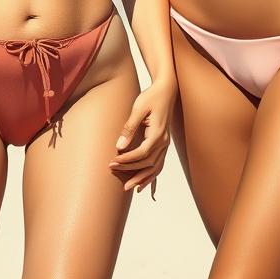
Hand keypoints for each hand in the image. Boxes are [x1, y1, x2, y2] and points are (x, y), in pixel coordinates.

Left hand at [108, 79, 174, 194]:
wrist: (166, 90)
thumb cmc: (151, 97)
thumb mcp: (138, 108)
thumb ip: (129, 128)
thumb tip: (119, 147)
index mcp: (158, 134)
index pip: (142, 154)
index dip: (127, 160)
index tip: (113, 161)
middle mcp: (164, 142)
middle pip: (149, 164)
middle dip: (131, 171)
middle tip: (114, 172)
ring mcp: (165, 144)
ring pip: (156, 167)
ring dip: (143, 179)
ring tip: (130, 188)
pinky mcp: (163, 143)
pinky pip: (159, 164)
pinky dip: (152, 176)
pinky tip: (144, 185)